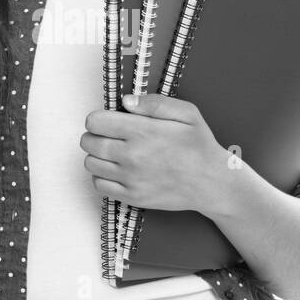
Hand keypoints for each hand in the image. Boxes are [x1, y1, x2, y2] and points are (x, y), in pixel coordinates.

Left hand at [79, 94, 229, 213]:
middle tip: (109, 135)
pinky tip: (117, 170)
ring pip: (90, 163)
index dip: (99, 118)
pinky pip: (99, 185)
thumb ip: (154, 103)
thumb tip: (126, 102)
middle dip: (94, 135)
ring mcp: (130, 179)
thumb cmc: (200, 147)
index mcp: (142, 132)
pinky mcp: (131, 197)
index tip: (109, 120)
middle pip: (88, 142)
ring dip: (97, 155)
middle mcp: (131, 156)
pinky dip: (102, 176)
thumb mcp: (187, 113)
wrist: (211, 183)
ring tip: (114, 152)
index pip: (95, 122)